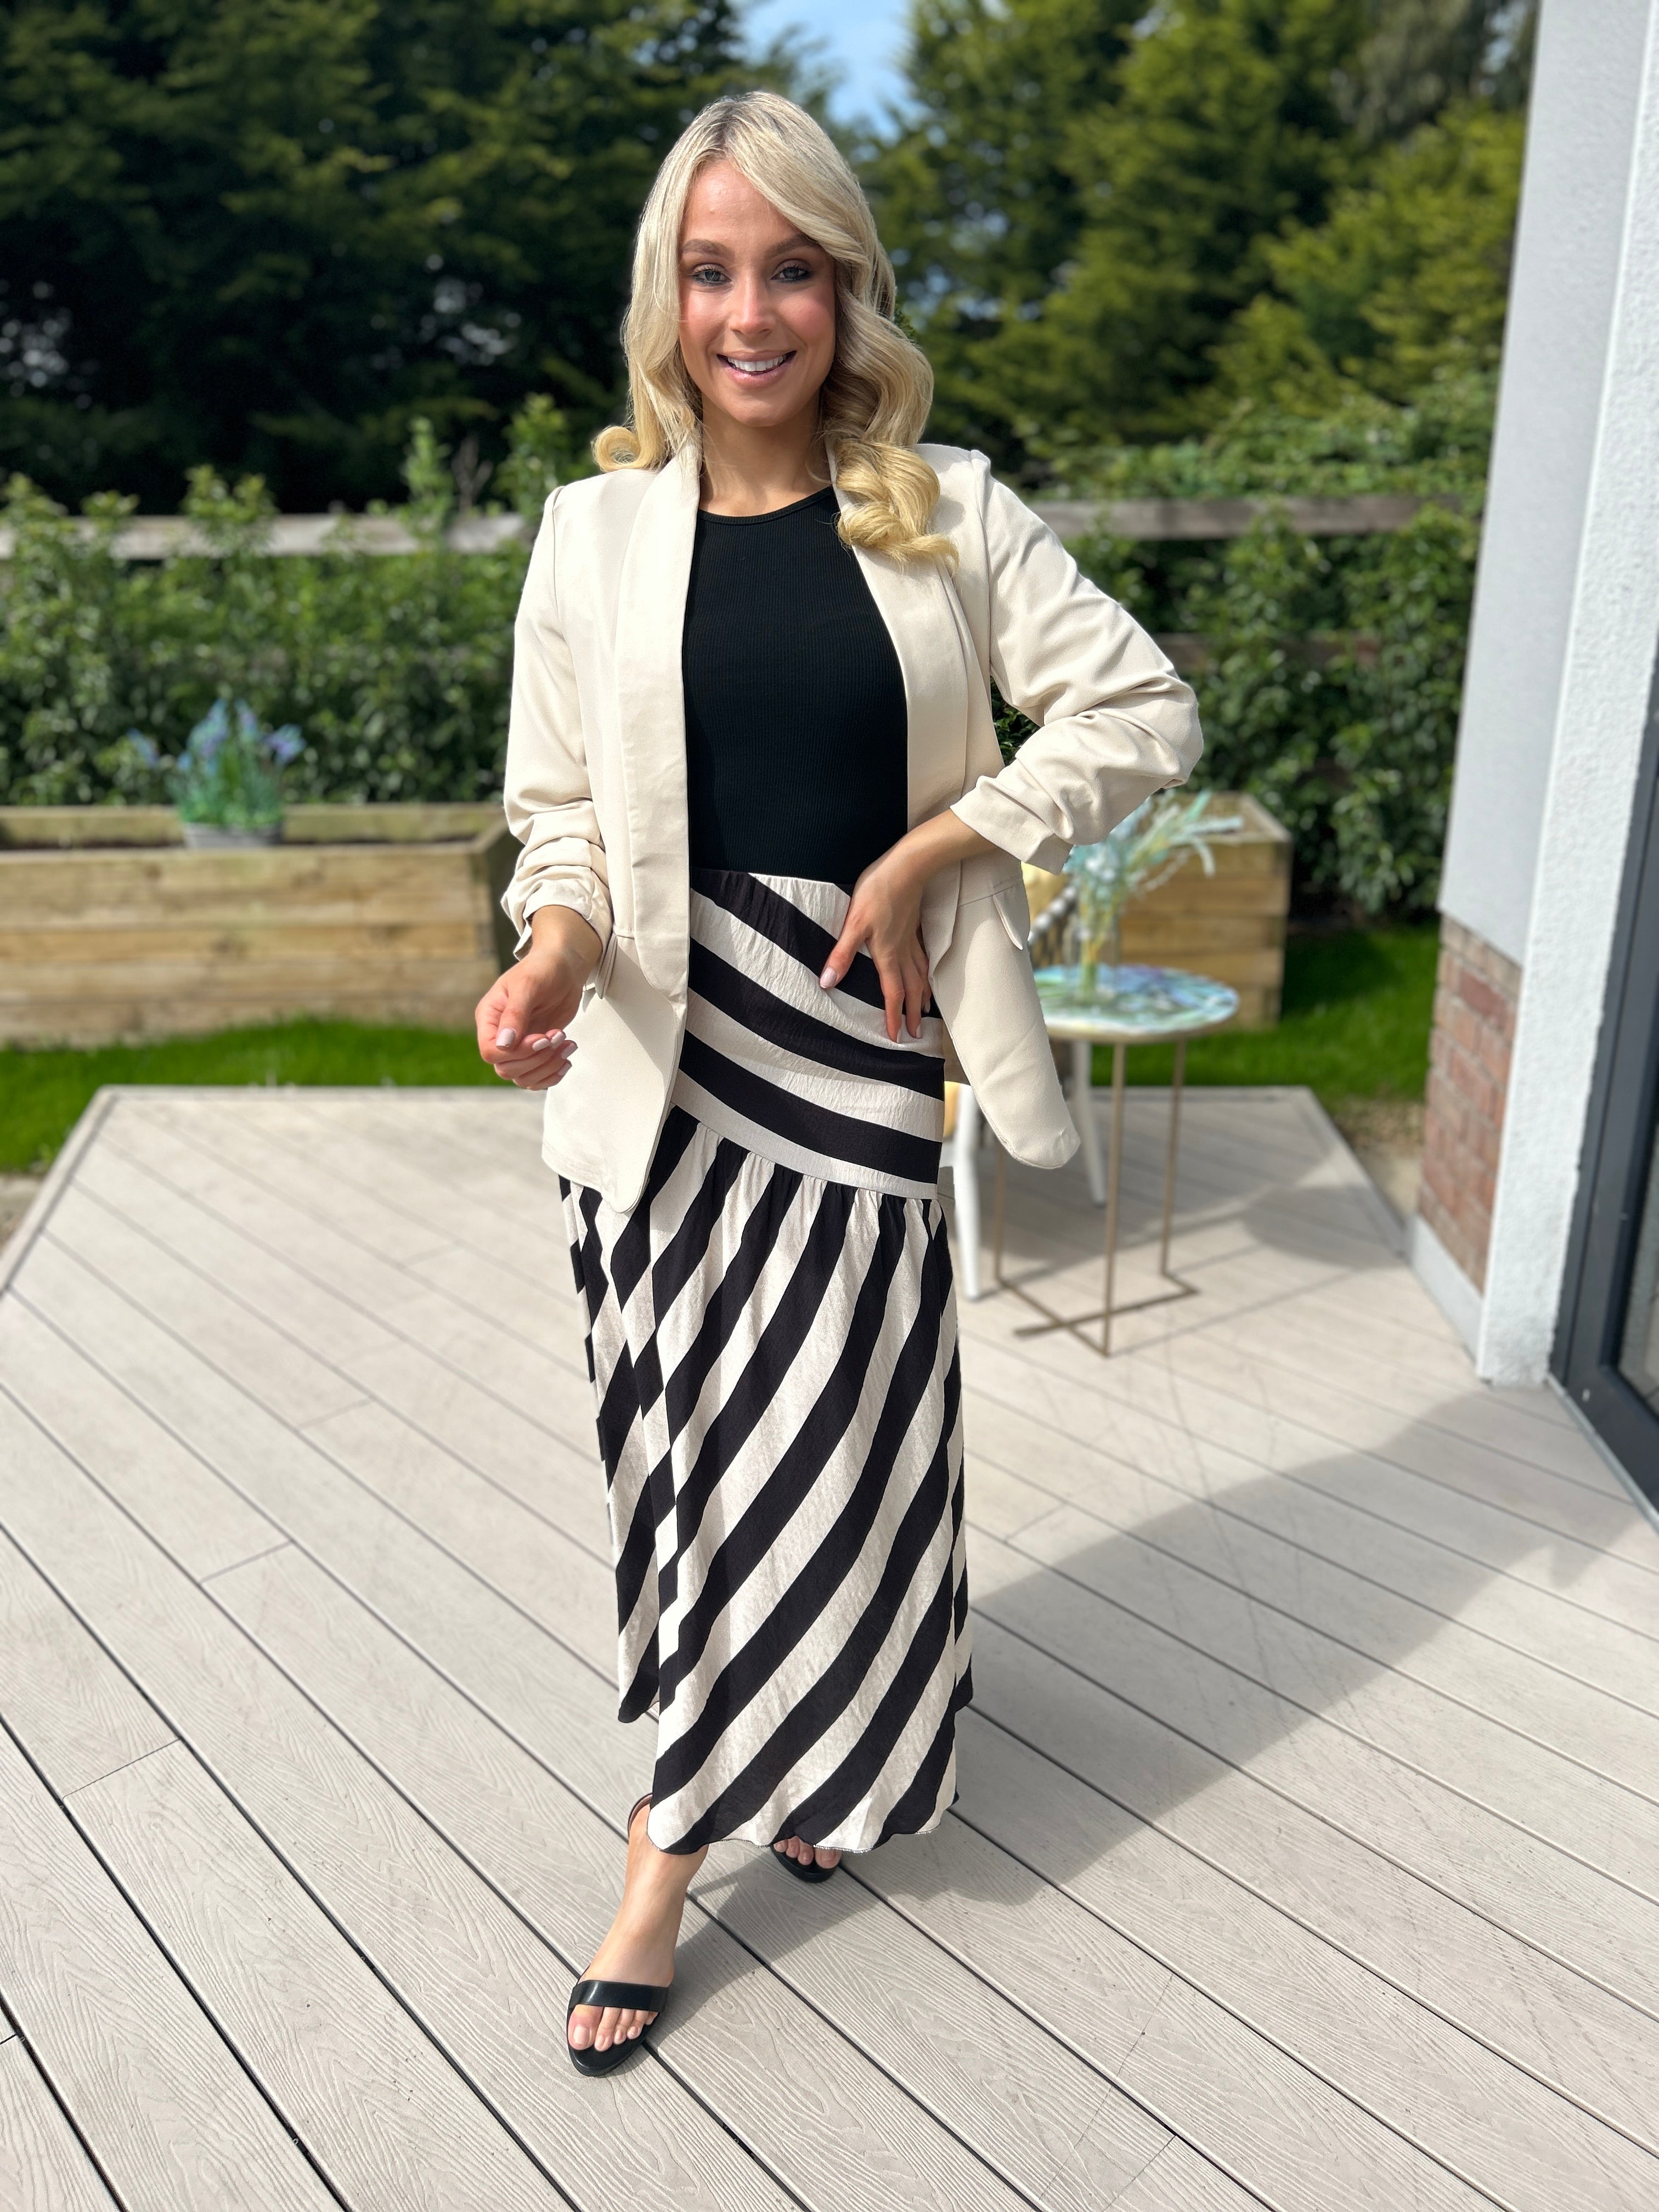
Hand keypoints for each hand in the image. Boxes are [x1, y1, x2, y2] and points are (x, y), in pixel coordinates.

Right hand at [475, 906, 601, 1089]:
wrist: (564, 967)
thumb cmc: (543, 969)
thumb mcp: (528, 986)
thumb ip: (515, 1015)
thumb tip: (503, 1044)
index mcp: (490, 1018)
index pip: (491, 1052)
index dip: (517, 1052)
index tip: (542, 1038)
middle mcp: (500, 1035)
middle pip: (507, 1069)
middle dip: (537, 1058)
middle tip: (558, 1036)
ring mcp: (519, 1045)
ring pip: (523, 1077)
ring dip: (549, 1066)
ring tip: (567, 1044)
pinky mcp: (536, 1051)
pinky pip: (538, 1077)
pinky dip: (554, 1073)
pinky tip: (567, 1056)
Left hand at [818, 810, 998, 1042]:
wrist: (907, 866)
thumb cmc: (878, 892)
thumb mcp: (853, 924)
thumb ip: (842, 955)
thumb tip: (827, 983)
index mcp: (887, 955)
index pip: (892, 994)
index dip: (893, 1017)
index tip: (897, 1038)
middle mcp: (903, 952)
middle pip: (911, 989)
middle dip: (912, 1014)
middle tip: (917, 1034)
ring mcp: (911, 939)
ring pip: (921, 974)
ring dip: (922, 995)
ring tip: (925, 1010)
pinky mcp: (914, 926)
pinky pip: (923, 958)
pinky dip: (926, 972)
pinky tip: (926, 971)